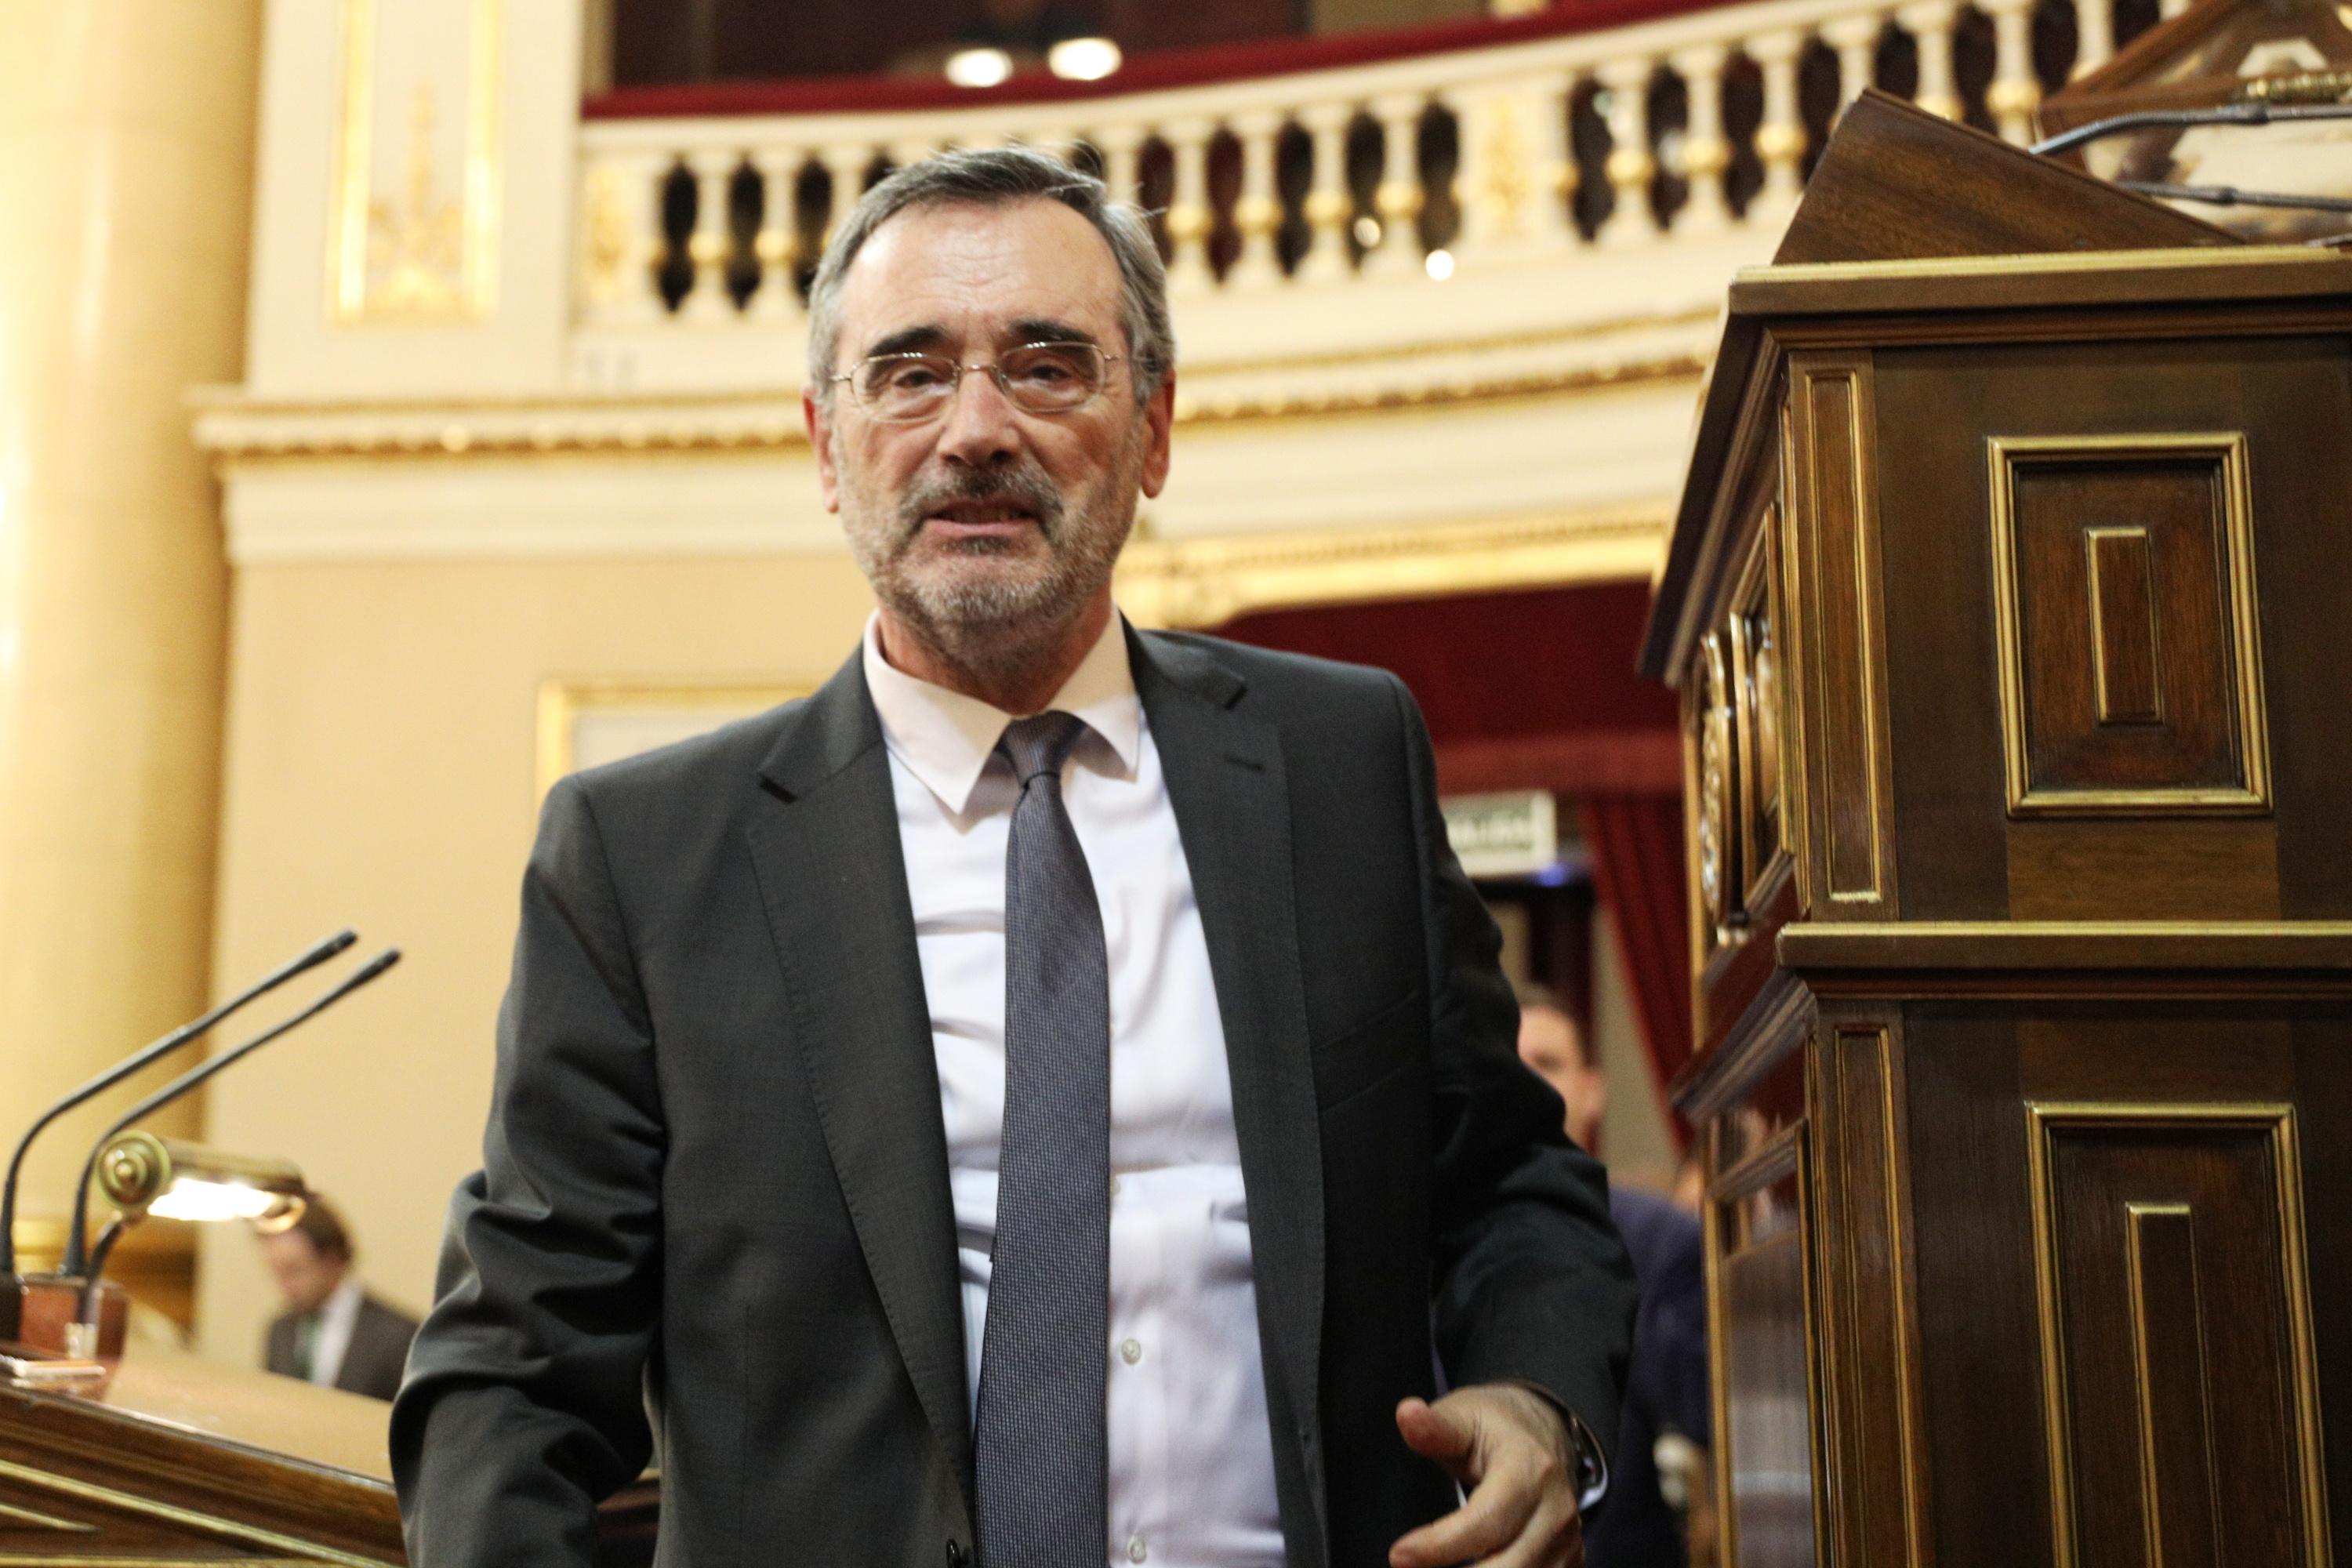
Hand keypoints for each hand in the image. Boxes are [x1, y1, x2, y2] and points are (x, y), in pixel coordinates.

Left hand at [1390, 1384, 1584, 1567]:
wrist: (1546, 1430)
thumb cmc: (1496, 1426)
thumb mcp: (1464, 1416)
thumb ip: (1435, 1427)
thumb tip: (1406, 1414)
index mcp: (1529, 1469)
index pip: (1485, 1520)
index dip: (1441, 1545)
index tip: (1399, 1555)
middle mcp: (1556, 1510)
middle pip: (1510, 1566)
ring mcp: (1567, 1540)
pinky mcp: (1570, 1560)